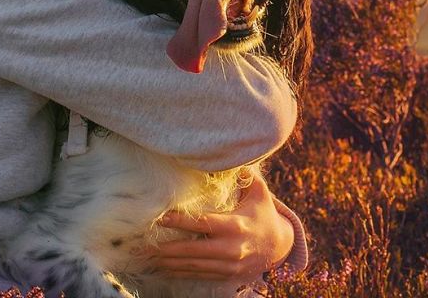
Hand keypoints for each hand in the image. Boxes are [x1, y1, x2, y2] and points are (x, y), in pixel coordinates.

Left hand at [137, 170, 293, 281]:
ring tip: (150, 257)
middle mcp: (231, 248)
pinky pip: (201, 274)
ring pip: (195, 265)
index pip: (203, 223)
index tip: (161, 217)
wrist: (280, 246)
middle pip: (194, 250)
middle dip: (170, 248)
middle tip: (147, 244)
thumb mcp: (259, 191)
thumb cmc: (264, 213)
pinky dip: (182, 272)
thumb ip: (244, 173)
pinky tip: (166, 268)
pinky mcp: (227, 274)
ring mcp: (229, 264)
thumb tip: (227, 153)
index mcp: (236, 225)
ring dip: (171, 263)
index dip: (181, 221)